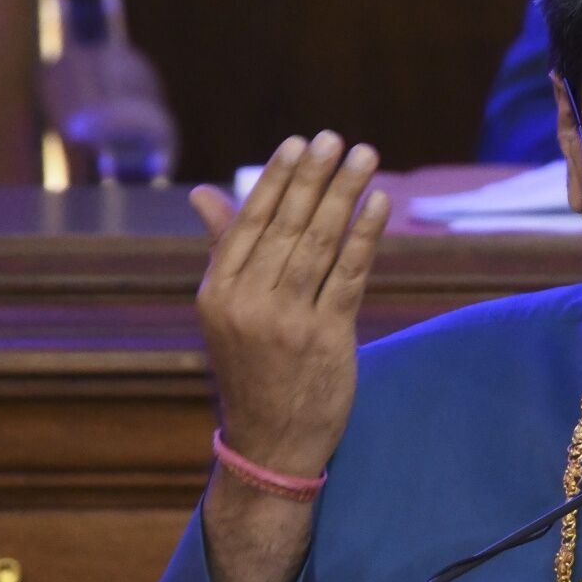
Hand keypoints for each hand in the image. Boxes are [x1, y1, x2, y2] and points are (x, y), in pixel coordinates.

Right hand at [189, 131, 389, 477]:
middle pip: (286, 225)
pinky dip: (366, 236)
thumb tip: (203, 195)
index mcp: (217, 292)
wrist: (271, 444)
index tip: (299, 143)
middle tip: (336, 138)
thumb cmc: (252, 370)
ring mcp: (287, 321)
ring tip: (365, 157)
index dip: (277, 180)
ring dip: (345, 194)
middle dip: (315, 176)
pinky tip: (378, 204)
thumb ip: (224, 251)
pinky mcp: (326, 338)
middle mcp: (247, 303)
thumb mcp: (226, 313)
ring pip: (319, 243)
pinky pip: (350, 275)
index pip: (249, 222)